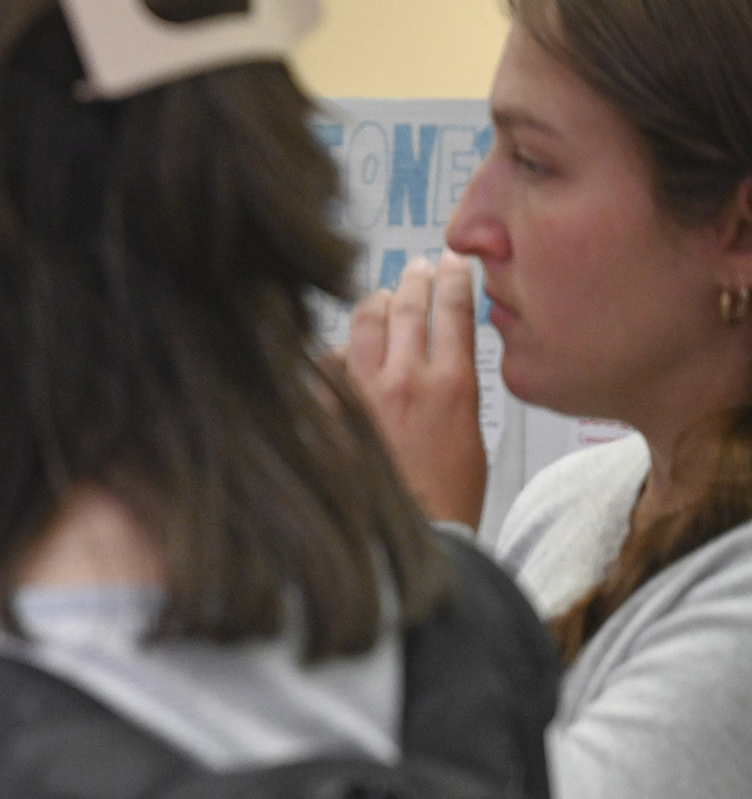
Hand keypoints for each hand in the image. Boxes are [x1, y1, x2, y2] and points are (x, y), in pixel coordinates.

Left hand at [341, 252, 487, 527]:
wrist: (414, 535)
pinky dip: (336, 354)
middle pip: (407, 307)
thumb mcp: (472, 432)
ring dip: (375, 305)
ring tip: (382, 298)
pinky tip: (342, 351)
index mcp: (452, 385)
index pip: (455, 309)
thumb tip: (440, 354)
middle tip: (417, 270)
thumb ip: (454, 385)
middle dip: (415, 281)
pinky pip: (325, 366)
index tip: (454, 263)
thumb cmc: (447, 497)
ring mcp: (361, 394)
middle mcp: (404, 380)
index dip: (455, 279)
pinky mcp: (329, 412)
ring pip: (363, 325)